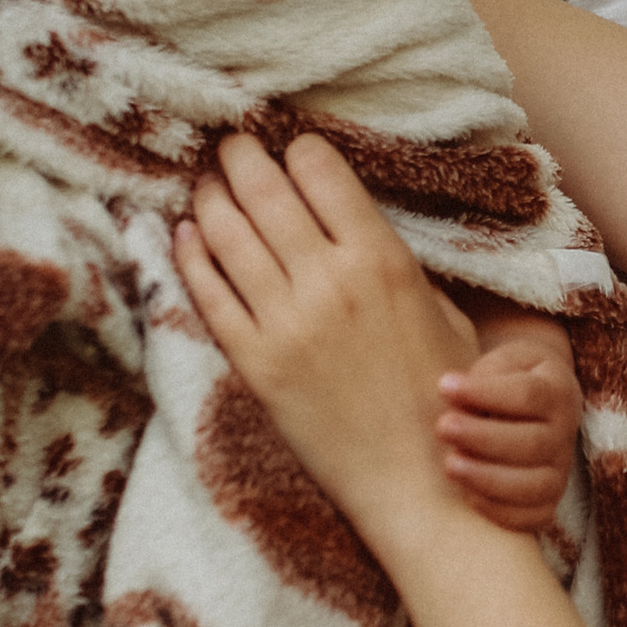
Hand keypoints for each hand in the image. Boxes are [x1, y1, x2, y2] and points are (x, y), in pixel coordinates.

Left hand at [176, 131, 484, 566]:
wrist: (419, 481)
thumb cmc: (441, 394)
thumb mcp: (440, 310)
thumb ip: (393, 261)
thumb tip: (352, 221)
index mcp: (383, 259)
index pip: (321, 171)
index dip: (300, 150)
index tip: (291, 148)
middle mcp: (329, 282)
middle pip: (266, 191)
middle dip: (242, 157)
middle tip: (232, 145)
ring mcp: (286, 323)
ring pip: (228, 234)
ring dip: (211, 197)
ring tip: (206, 182)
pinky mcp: (255, 363)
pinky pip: (209, 294)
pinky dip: (191, 255)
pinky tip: (184, 235)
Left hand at [438, 310, 582, 535]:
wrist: (531, 404)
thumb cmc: (506, 379)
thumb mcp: (503, 361)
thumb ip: (485, 374)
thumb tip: (454, 395)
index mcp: (557, 391)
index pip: (529, 395)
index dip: (486, 393)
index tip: (444, 386)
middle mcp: (566, 434)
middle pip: (533, 443)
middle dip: (483, 438)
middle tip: (443, 427)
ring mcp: (560, 471)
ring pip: (535, 485)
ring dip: (489, 479)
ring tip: (450, 464)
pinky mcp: (548, 501)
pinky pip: (534, 517)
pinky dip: (500, 512)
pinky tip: (467, 495)